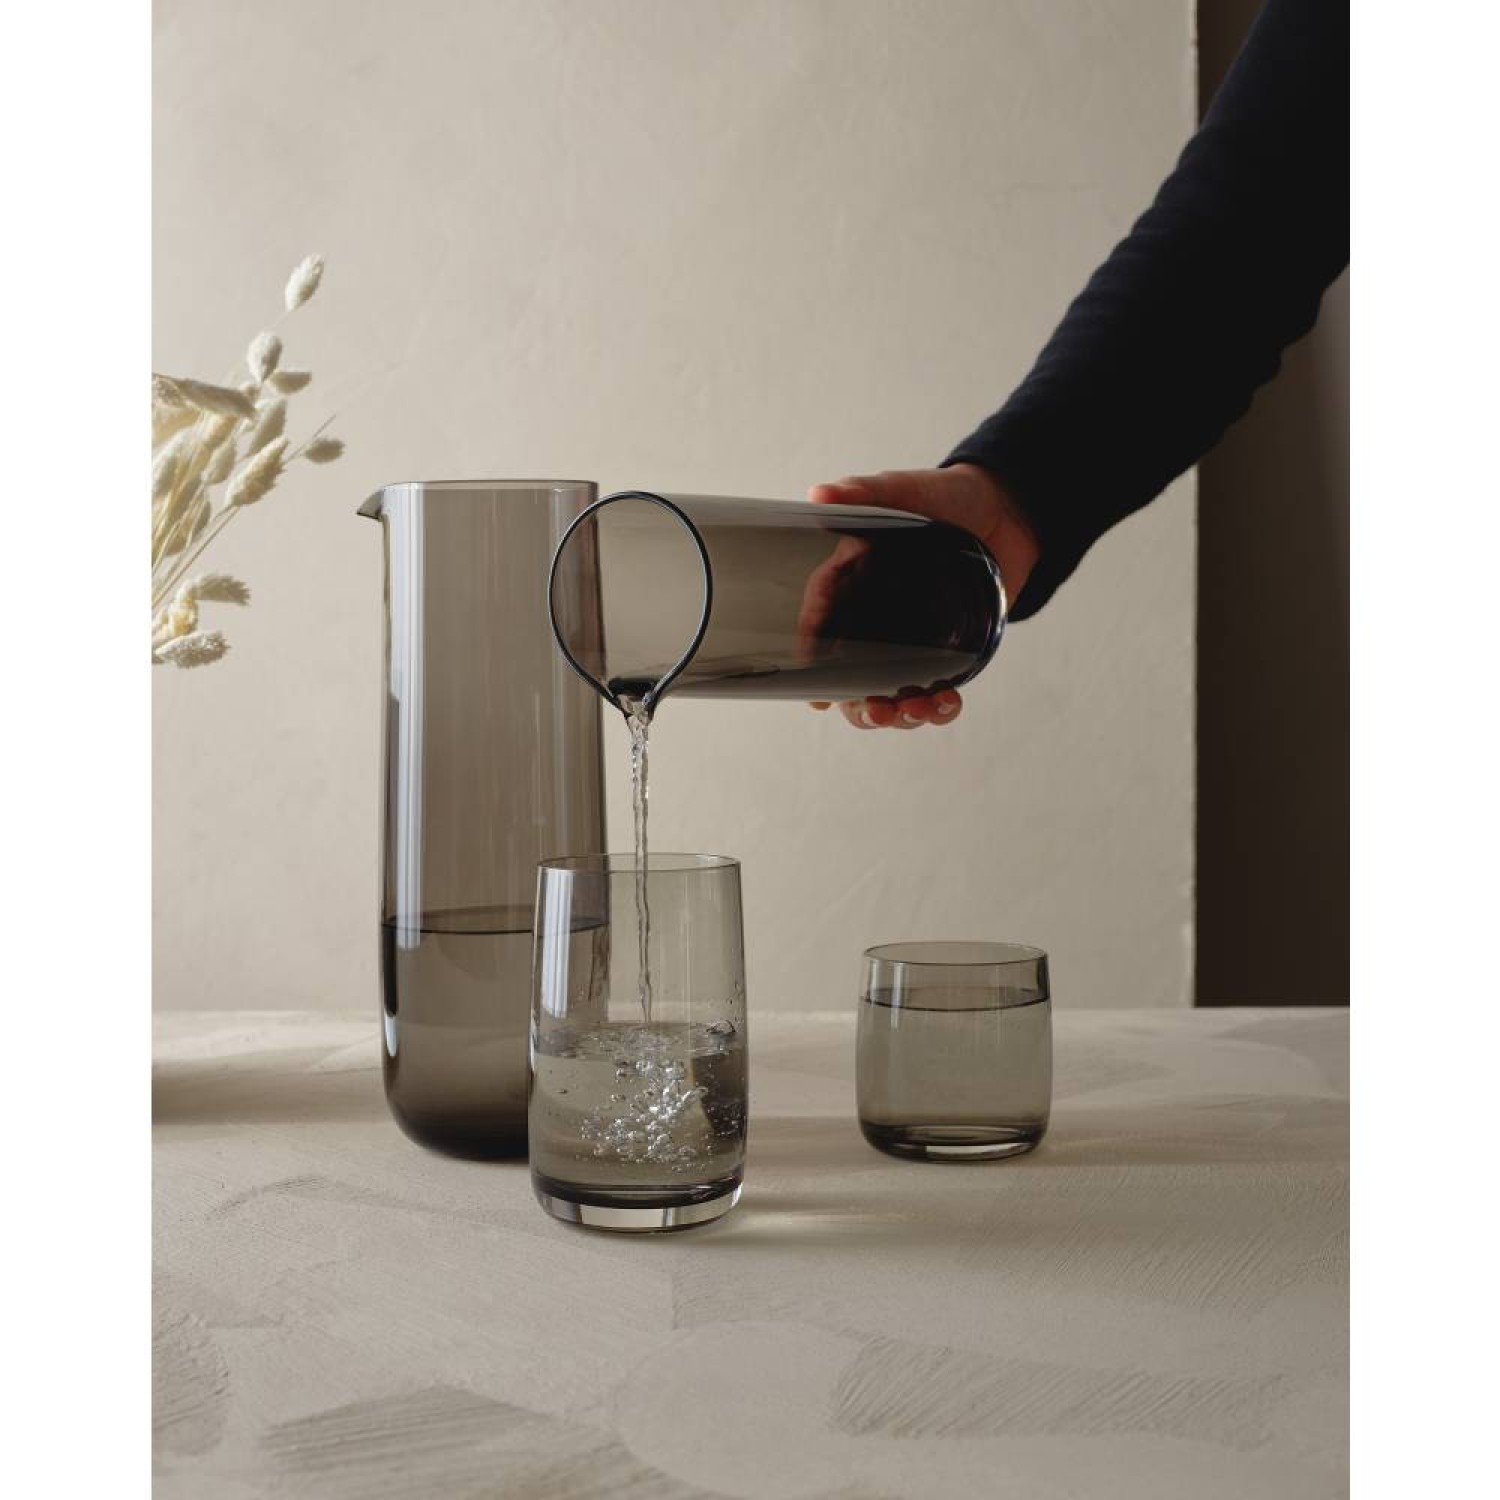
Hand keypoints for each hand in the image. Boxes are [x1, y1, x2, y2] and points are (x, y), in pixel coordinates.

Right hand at [806, 464, 1037, 728]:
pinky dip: (939, 708)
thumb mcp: (905, 490)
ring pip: (891, 695)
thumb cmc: (948, 497)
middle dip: (859, 708)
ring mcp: (911, 641)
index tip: (816, 695)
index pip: (819, 630)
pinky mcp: (946, 652)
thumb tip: (821, 493)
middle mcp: (874, 621)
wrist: (1008, 510)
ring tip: (919, 710)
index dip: (811, 667)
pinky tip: (948, 702)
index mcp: (852, 586)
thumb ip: (865, 491)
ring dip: (900, 715)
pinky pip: (934, 693)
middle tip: (876, 710)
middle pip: (852, 681)